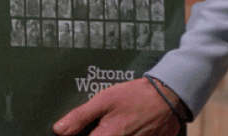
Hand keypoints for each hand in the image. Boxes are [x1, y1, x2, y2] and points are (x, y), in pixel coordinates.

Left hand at [52, 78, 187, 135]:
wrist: (169, 97)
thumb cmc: (135, 96)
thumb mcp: (105, 99)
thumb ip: (81, 116)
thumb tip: (58, 130)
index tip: (72, 132)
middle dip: (96, 133)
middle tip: (100, 124)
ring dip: (107, 133)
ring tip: (115, 120)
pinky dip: (122, 134)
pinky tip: (125, 125)